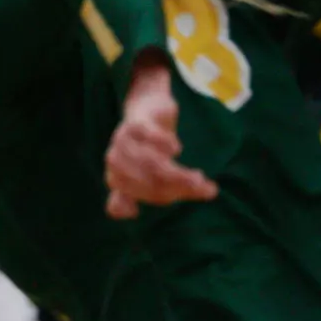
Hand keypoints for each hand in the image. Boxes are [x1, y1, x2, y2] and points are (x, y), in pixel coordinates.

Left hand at [104, 58, 217, 218]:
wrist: (146, 110)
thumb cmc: (149, 149)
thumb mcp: (151, 175)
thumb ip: (157, 194)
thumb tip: (137, 210)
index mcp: (116, 179)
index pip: (136, 198)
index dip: (164, 199)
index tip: (186, 199)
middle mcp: (115, 161)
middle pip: (148, 182)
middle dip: (178, 188)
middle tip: (204, 188)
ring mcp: (123, 140)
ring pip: (150, 162)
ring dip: (177, 172)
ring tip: (199, 176)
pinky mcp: (135, 122)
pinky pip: (146, 134)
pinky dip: (162, 142)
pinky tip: (177, 148)